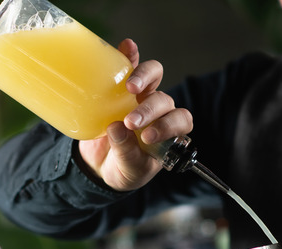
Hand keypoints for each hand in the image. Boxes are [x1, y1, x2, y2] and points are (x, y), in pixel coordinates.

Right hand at [78, 39, 192, 190]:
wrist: (100, 165)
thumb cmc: (123, 169)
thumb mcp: (128, 170)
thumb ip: (127, 153)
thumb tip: (117, 128)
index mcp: (169, 131)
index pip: (181, 120)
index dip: (168, 126)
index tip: (148, 138)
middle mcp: (159, 111)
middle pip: (164, 100)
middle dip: (149, 110)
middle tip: (131, 122)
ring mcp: (140, 96)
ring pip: (153, 77)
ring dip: (144, 77)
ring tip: (129, 88)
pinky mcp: (120, 86)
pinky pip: (129, 65)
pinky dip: (130, 54)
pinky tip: (127, 46)